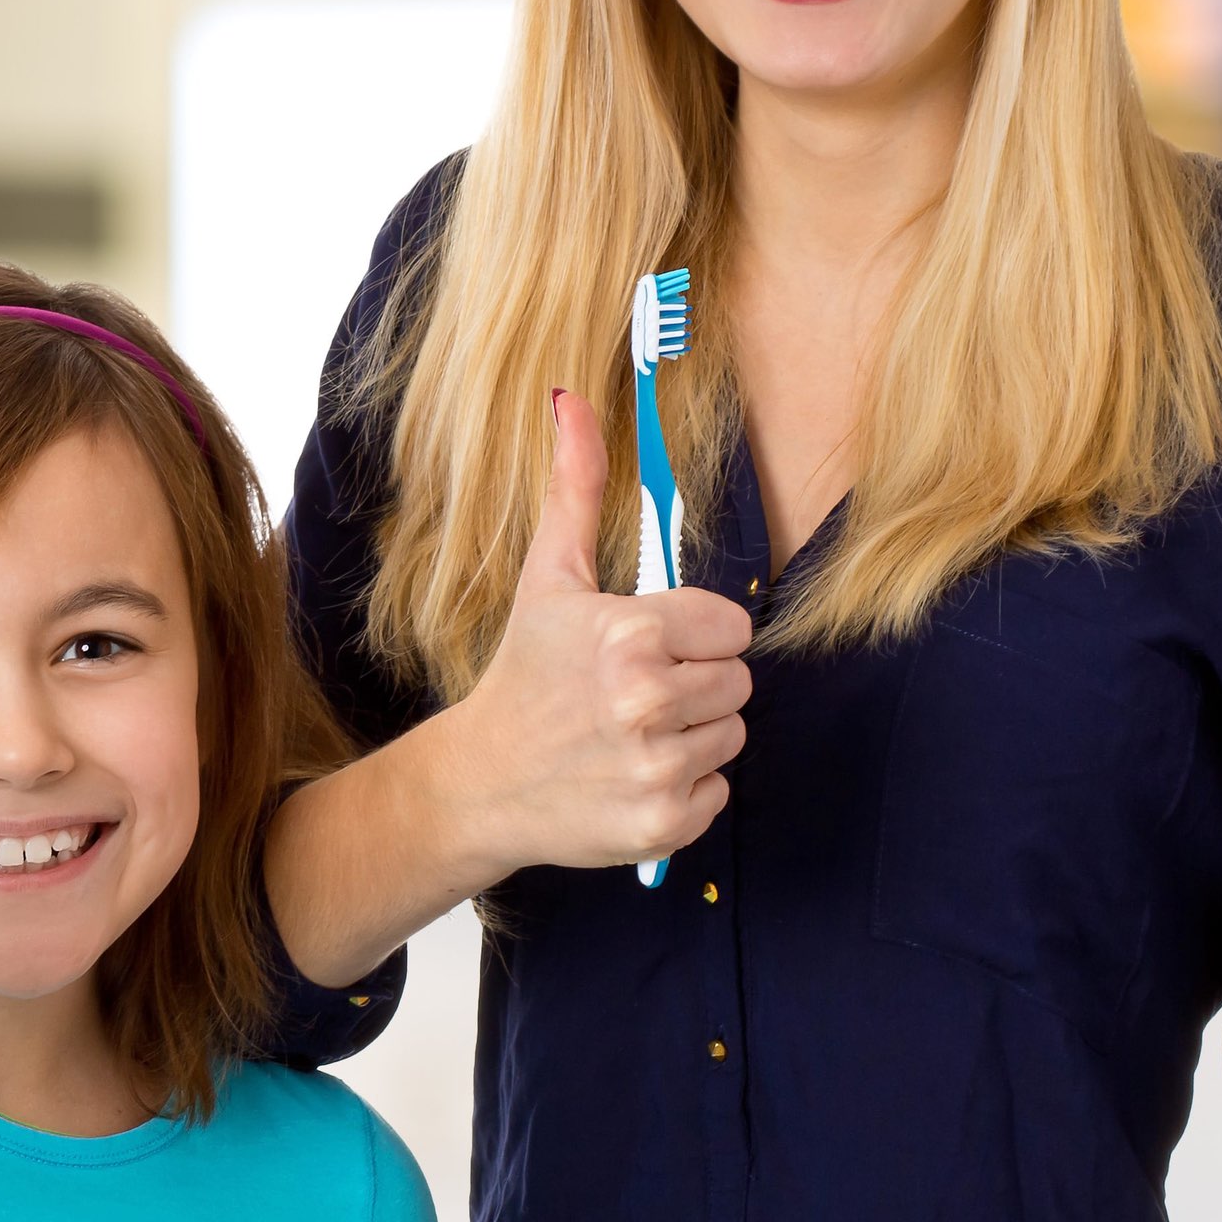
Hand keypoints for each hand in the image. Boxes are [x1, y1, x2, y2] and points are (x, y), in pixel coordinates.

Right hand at [421, 386, 753, 876]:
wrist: (482, 781)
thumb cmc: (525, 672)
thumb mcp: (550, 578)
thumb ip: (578, 487)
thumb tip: (573, 398)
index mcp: (630, 635)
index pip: (734, 630)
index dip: (694, 637)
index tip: (645, 650)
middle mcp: (645, 702)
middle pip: (738, 683)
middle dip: (695, 685)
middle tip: (632, 696)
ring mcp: (655, 767)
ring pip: (733, 735)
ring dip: (692, 736)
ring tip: (631, 734)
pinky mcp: (663, 823)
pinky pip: (719, 792)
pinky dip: (684, 788)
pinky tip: (632, 775)